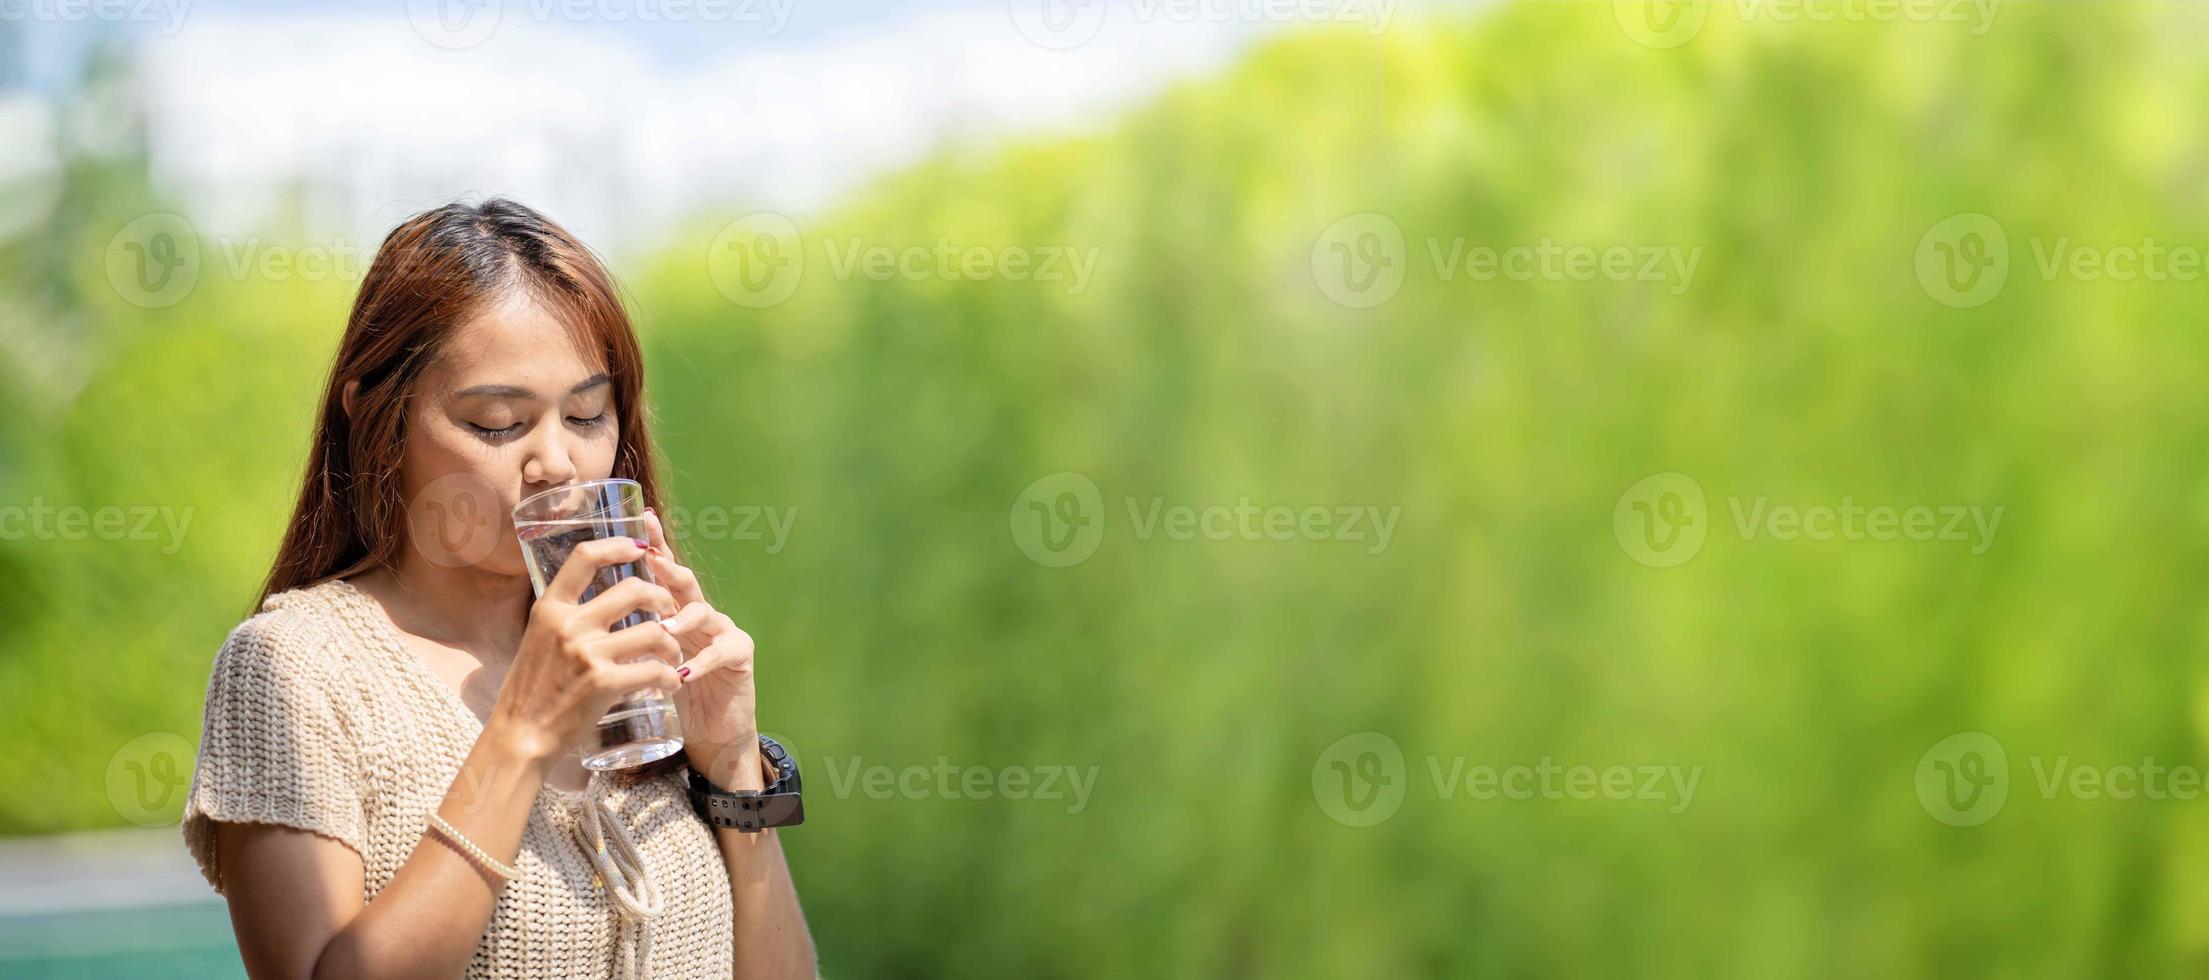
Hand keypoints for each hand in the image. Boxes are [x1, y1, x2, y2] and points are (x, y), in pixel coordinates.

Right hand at [488, 536, 683, 764]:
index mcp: (549, 609)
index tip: (641, 548)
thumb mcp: (537, 640)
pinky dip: (670, 677)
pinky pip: (655, 670)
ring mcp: (587, 653)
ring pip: (652, 632)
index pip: (584, 557)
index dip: (618, 545)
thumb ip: (564, 619)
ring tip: (673, 656)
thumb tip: (595, 600)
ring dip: (672, 644)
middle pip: (633, 590)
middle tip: (671, 612)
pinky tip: (671, 683)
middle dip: (662, 598)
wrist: (520, 737)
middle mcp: (568, 625)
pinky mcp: (604, 683)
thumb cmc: (530, 692)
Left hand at [640, 507, 765, 790]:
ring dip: (683, 618)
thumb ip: (626, 636)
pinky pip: (722, 651)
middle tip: (652, 560)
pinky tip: (685, 671)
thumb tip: (579, 615)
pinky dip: (702, 661)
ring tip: (666, 626)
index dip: (654, 544)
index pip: (662, 572)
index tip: (641, 519)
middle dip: (669, 568)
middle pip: (686, 582)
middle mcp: (700, 614)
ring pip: (704, 612)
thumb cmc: (672, 695)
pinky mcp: (739, 656)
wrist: (712, 733)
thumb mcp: (645, 661)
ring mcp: (722, 631)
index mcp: (674, 610)